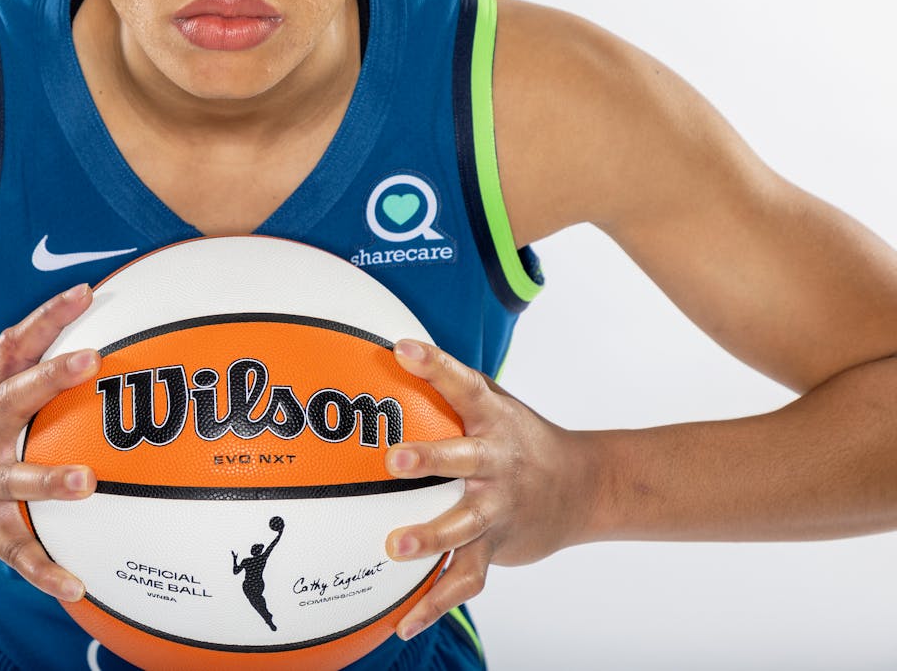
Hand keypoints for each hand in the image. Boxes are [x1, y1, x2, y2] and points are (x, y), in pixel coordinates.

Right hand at [0, 284, 100, 600]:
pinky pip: (17, 552)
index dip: (49, 317)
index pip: (16, 348)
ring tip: (86, 482)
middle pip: (14, 398)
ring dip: (49, 481)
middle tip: (92, 359)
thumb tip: (94, 342)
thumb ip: (28, 377)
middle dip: (51, 376)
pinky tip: (76, 584)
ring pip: (14, 479)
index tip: (86, 291)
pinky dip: (45, 569)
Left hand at [384, 339, 592, 640]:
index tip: (402, 349)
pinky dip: (433, 603)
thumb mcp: (493, 403)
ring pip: (465, 526)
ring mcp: (499, 508)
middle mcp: (498, 463)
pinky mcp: (496, 546)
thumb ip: (446, 383)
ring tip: (395, 548)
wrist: (586, 488)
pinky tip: (401, 623)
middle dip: (430, 459)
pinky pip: (463, 579)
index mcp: (494, 420)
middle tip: (393, 461)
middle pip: (464, 459)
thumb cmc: (520, 437)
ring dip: (431, 538)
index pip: (464, 385)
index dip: (434, 364)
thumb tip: (385, 349)